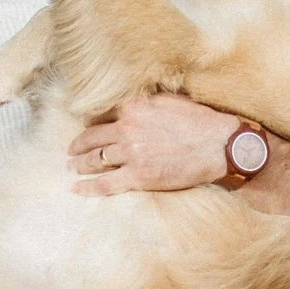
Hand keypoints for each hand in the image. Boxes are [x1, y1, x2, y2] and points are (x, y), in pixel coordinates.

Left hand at [71, 96, 233, 193]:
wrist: (219, 144)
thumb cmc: (200, 121)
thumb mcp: (171, 100)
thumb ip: (148, 101)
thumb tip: (137, 101)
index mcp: (134, 108)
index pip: (102, 115)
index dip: (92, 123)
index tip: (88, 129)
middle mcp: (127, 129)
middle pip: (92, 137)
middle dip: (78, 145)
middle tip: (71, 151)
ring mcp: (131, 154)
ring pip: (95, 160)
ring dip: (80, 165)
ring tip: (73, 167)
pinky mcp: (139, 177)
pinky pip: (105, 183)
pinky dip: (88, 187)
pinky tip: (77, 188)